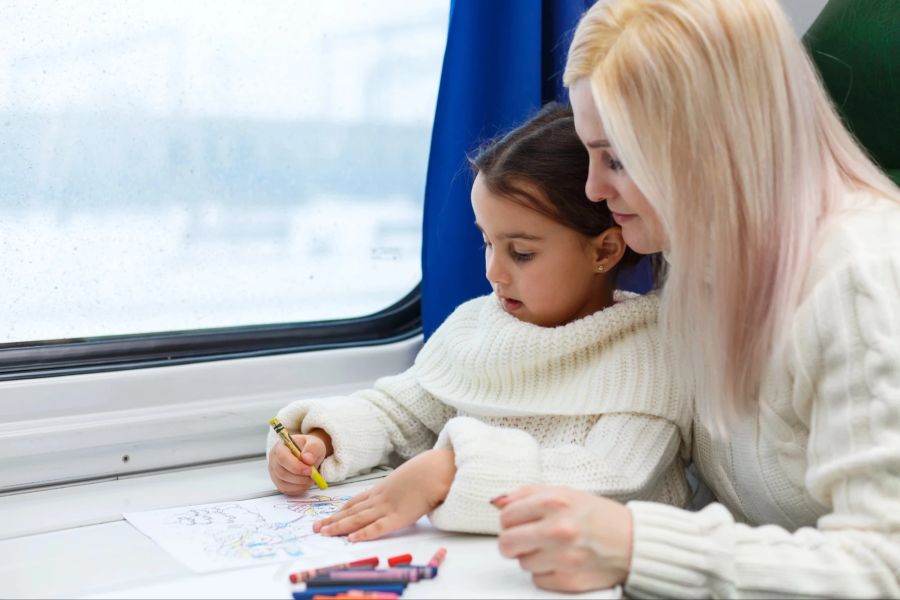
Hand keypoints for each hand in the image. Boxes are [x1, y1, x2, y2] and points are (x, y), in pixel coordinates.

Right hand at [267, 429, 331, 495]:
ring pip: (283, 484)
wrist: (308, 455)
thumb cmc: (309, 448)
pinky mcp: (279, 483)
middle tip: (313, 476)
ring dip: (300, 484)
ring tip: (311, 479)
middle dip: (300, 477)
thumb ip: (312, 448)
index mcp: (280, 447)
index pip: (282, 458)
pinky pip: (286, 490)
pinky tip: (306, 483)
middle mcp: (274, 460)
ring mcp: (274, 473)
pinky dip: (298, 489)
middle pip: (282, 473)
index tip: (309, 470)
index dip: (295, 466)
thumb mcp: (315, 444)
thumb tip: (307, 459)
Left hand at [313, 448, 455, 541]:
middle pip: (352, 510)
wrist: (437, 470)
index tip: (330, 514)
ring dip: (339, 526)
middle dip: (333, 519)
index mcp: (384, 488)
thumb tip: (404, 490)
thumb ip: (403, 485)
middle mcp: (381, 497)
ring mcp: (388, 507)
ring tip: (324, 532)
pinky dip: (363, 533)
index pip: (358, 500)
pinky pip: (377, 527)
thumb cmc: (429, 471)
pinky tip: (351, 538)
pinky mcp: (398, 517)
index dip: (343, 508)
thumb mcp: (410, 476)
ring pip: (357, 518)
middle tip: (316, 527)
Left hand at [496, 485, 632, 592]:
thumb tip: (497, 502)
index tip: (518, 522)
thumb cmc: (599, 516)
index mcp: (554, 501)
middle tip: (526, 538)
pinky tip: (561, 561)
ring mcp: (563, 557)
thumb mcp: (565, 493)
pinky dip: (546, 572)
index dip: (510, 520)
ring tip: (552, 547)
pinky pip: (537, 580)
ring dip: (532, 556)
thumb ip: (527, 494)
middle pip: (506, 543)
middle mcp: (557, 529)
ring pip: (522, 563)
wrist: (634, 542)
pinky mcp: (569, 580)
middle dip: (512, 541)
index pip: (506, 516)